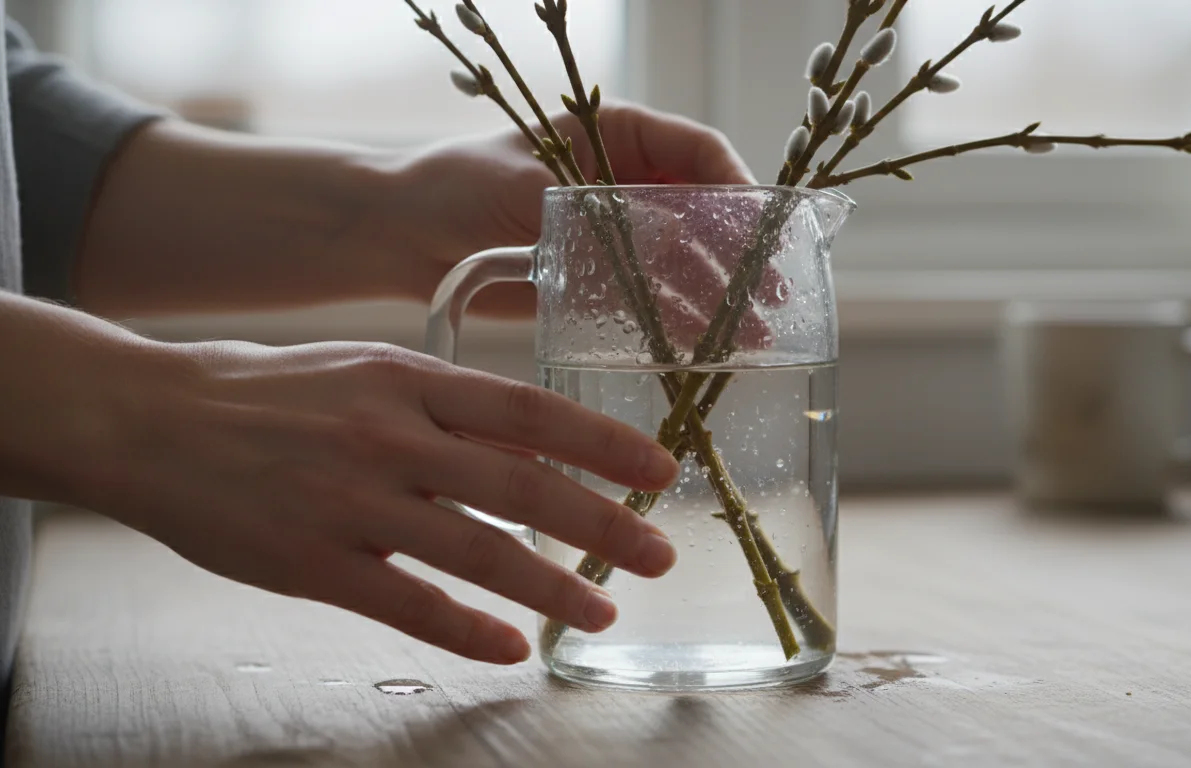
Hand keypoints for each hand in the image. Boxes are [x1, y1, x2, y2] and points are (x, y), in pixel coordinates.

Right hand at [89, 340, 681, 663]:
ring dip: (551, 588)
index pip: (532, 410)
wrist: (154, 419)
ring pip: (477, 553)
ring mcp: (351, 502)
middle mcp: (390, 437)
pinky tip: (509, 648)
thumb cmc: (272, 391)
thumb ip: (454, 408)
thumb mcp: (372, 371)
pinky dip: (467, 631)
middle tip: (660, 555)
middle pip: (523, 486)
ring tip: (602, 609)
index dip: (604, 444)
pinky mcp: (312, 562)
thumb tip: (543, 443)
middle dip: (604, 524)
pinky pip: (408, 606)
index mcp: (410, 378)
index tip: (659, 471)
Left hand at [358, 102, 784, 345]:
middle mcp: (624, 181)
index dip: (736, 191)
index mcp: (614, 133)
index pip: (698, 152)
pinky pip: (648, 296)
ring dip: (714, 297)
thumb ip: (601, 217)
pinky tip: (698, 345)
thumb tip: (677, 245)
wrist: (399, 235)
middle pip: (701, 213)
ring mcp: (613, 232)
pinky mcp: (595, 277)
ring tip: (746, 337)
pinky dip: (674, 320)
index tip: (761, 233)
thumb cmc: (454, 187)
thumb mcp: (531, 192)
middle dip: (736, 256)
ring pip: (681, 261)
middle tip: (768, 299)